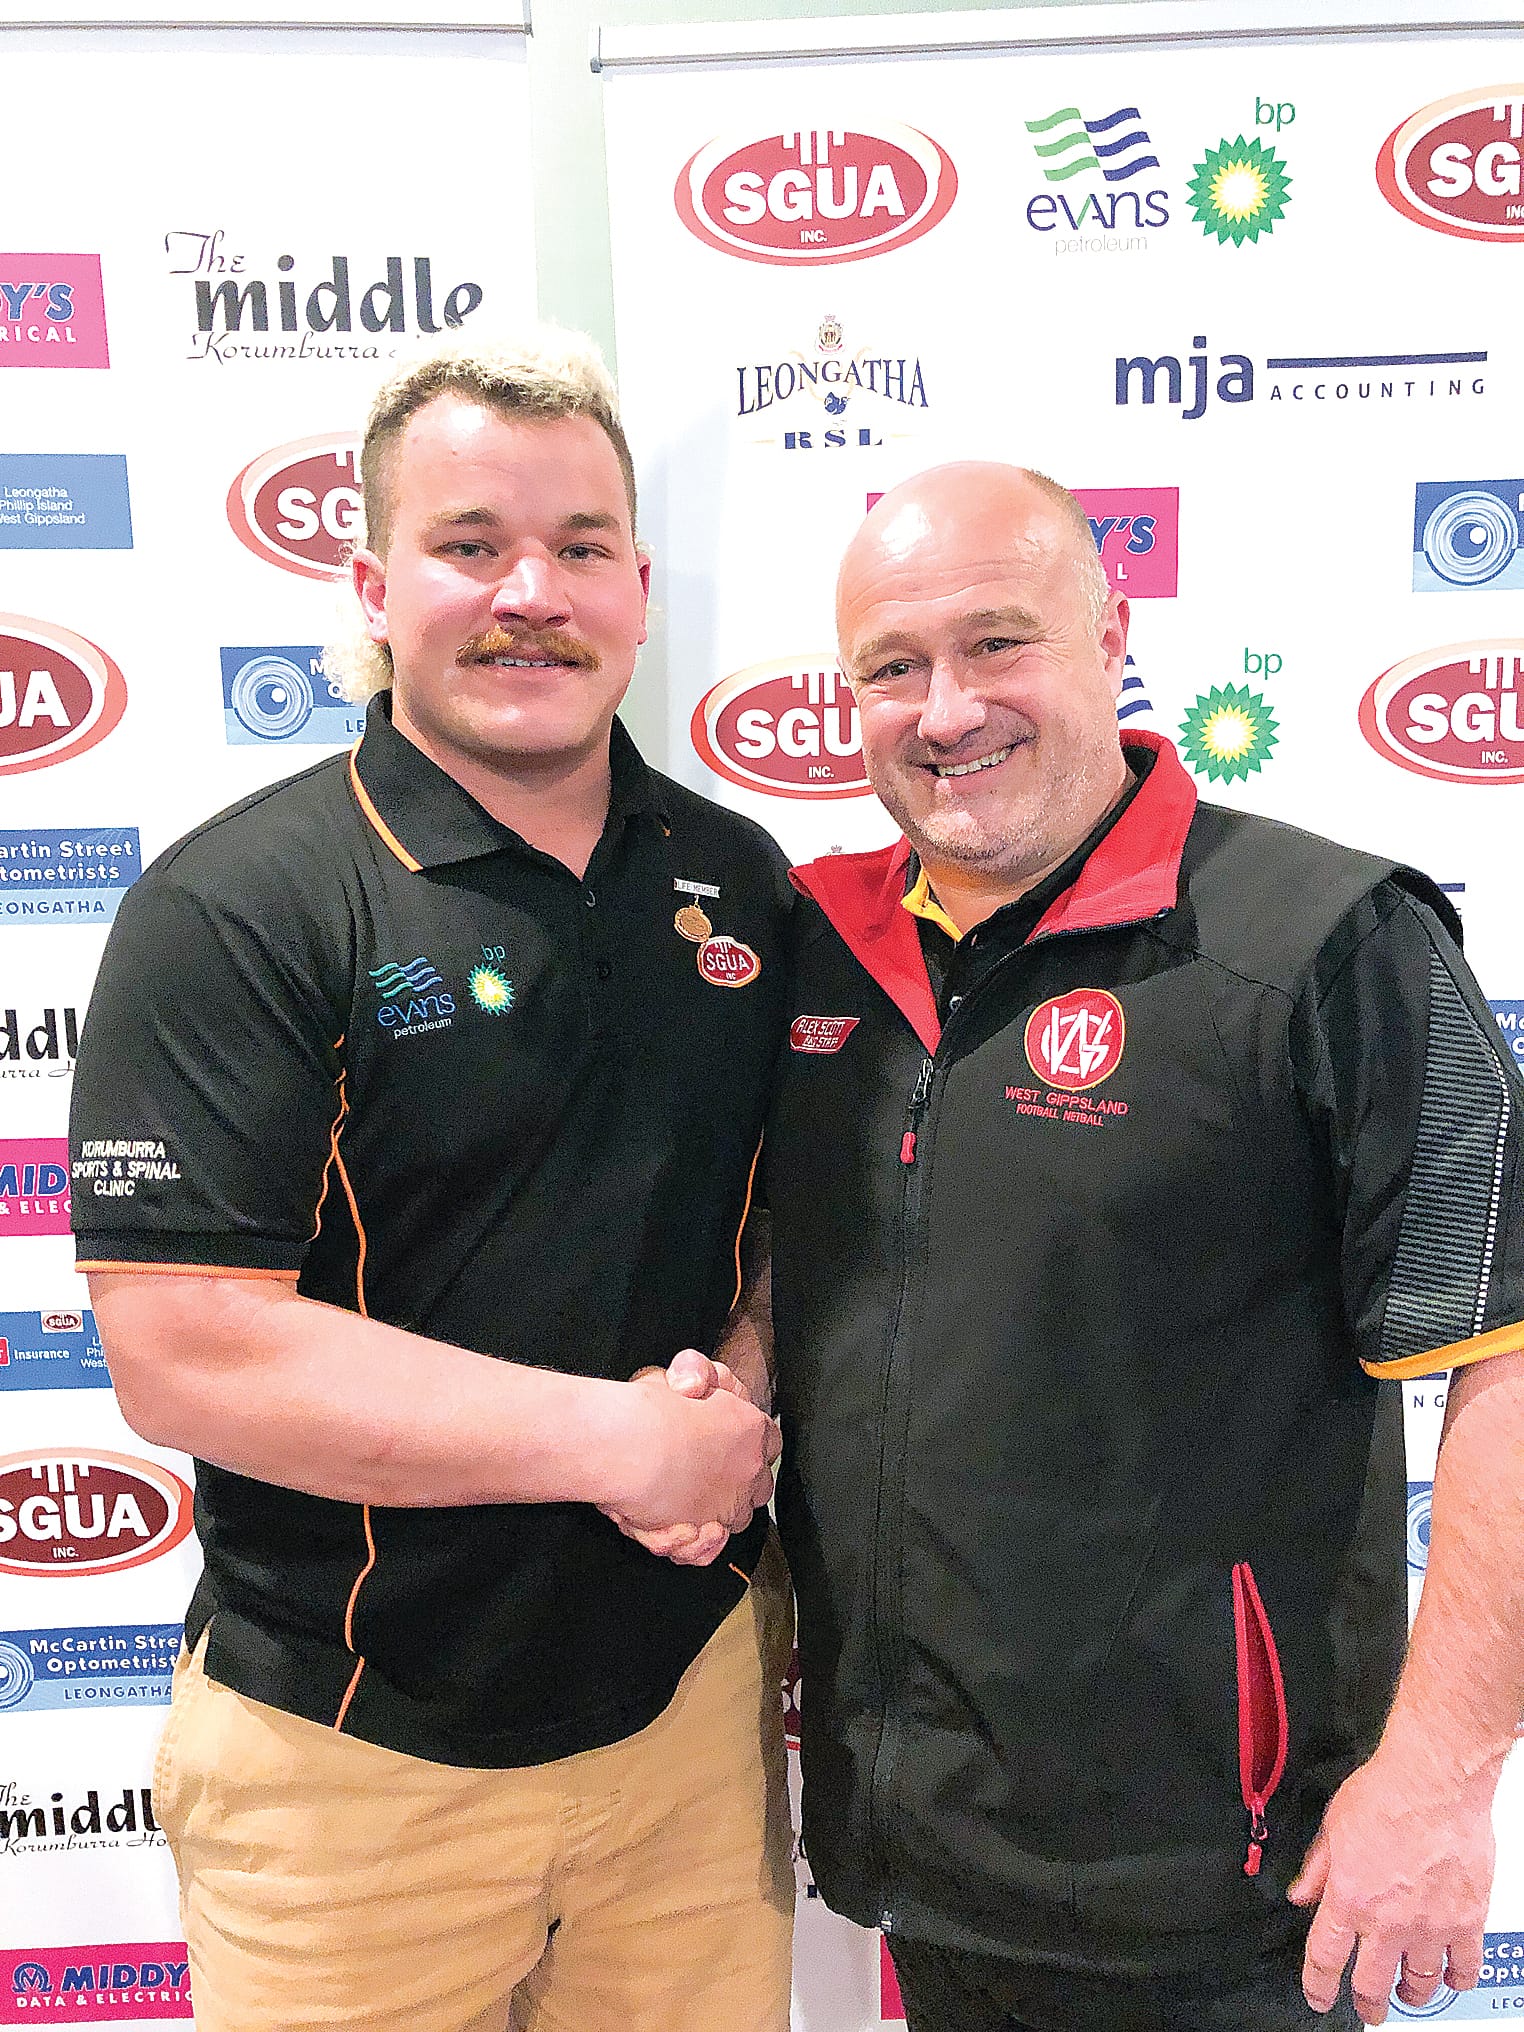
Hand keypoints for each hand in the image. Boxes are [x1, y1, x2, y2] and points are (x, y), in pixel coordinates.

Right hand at [600, 1351, 778, 1564]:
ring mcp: (728, 1507)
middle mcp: (749, 1472)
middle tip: (703, 1470)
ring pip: (735, 1518)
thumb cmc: (651, 1408)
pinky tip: (677, 1528)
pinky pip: (707, 1549)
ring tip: (683, 1501)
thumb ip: (697, 1373)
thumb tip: (696, 1386)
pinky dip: (694, 1544)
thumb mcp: (681, 1372)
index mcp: (752, 1429)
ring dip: (715, 1512)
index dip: (747, 1441)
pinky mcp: (701, 1536)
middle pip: (758, 1485)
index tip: (724, 1439)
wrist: (626, 1447)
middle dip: (738, 1481)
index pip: (769, 1441)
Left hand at [1289, 1748, 1494, 2022]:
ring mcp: (1429, 1926)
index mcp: (1348, 1898)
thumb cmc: (1386, 1793)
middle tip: (1369, 2010)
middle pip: (1372, 1984)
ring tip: (1407, 1994)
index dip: (1317, 1986)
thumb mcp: (1333, 1826)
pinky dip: (1456, 1980)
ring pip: (1419, 1984)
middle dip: (1367, 2004)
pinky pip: (1464, 1968)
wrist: (1435, 1781)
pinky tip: (1449, 1977)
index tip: (1318, 1997)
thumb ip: (1318, 1868)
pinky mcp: (1466, 1921)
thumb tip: (1301, 1895)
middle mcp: (1387, 1921)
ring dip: (1411, 1995)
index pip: (1324, 1958)